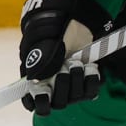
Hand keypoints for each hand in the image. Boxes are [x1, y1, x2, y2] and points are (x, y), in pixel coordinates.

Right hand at [18, 0, 113, 115]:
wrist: (76, 22)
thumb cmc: (53, 30)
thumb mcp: (43, 39)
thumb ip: (39, 57)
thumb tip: (34, 78)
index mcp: (35, 79)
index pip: (34, 103)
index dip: (39, 103)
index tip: (44, 92)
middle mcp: (53, 87)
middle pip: (57, 103)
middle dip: (62, 85)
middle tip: (64, 66)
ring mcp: (71, 87)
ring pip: (75, 98)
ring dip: (76, 80)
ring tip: (76, 62)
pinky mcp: (86, 83)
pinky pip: (91, 91)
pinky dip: (91, 79)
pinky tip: (89, 66)